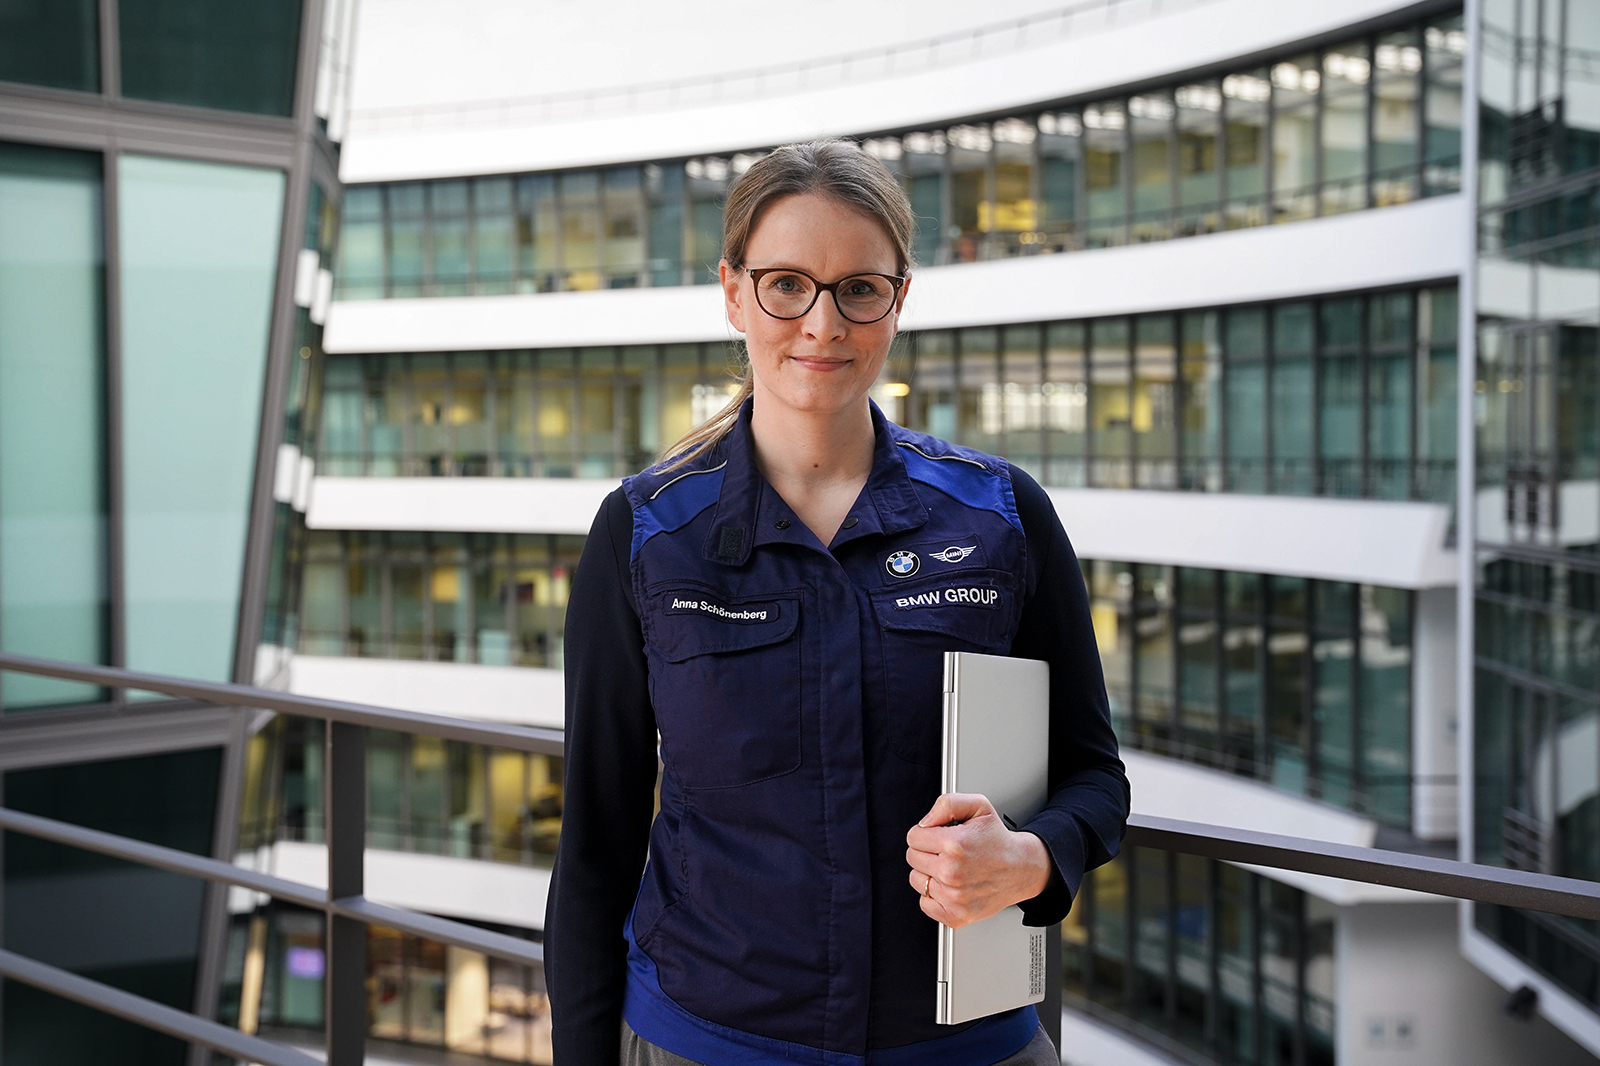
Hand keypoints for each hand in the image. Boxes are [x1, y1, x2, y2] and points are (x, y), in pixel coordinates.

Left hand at [905, 793, 1052, 928]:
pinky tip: (949, 885)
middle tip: (946, 851)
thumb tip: (925, 821)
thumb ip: (947, 803)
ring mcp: (954, 896)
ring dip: (928, 873)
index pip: (913, 837)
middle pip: (912, 857)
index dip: (924, 833)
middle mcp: (953, 872)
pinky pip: (925, 903)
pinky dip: (933, 896)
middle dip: (926, 851)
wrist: (1020, 869)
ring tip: (949, 867)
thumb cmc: (997, 840)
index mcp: (955, 844)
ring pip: (916, 880)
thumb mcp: (979, 806)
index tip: (937, 836)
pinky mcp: (956, 915)